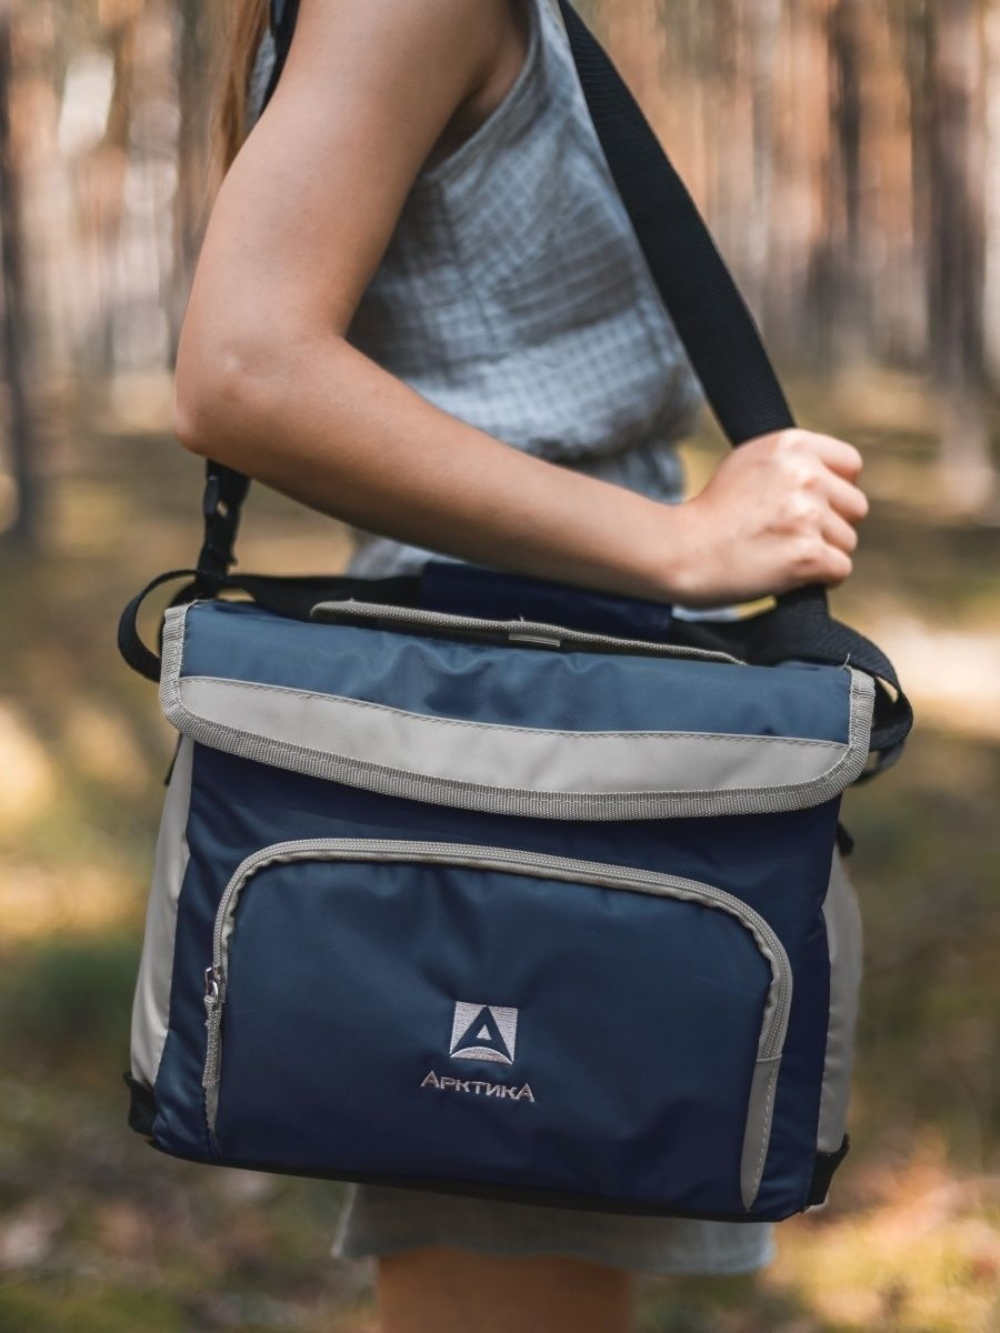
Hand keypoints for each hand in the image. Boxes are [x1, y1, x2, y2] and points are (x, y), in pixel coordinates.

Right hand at [668, 429, 869, 607]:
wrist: (681, 551)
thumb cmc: (712, 512)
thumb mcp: (749, 461)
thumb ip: (794, 461)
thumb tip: (835, 475)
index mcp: (792, 444)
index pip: (851, 465)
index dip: (836, 489)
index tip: (811, 506)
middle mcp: (805, 474)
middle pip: (855, 506)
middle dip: (831, 525)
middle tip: (789, 535)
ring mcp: (808, 515)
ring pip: (848, 542)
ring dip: (822, 554)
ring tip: (780, 554)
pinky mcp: (808, 554)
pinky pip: (841, 570)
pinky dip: (820, 580)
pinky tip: (789, 575)